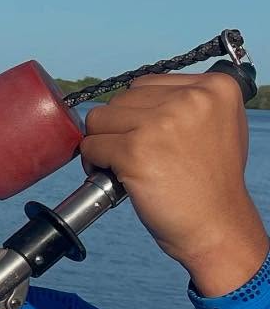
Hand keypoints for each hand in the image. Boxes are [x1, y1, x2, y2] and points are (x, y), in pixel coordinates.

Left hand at [79, 70, 266, 296]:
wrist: (216, 224)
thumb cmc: (212, 181)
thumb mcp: (217, 125)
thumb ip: (186, 104)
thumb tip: (136, 97)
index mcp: (215, 87)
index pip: (145, 85)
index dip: (134, 113)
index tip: (143, 136)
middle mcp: (190, 98)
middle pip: (120, 100)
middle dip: (116, 128)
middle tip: (127, 155)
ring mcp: (161, 123)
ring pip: (100, 119)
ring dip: (101, 143)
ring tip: (118, 165)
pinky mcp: (136, 150)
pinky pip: (91, 146)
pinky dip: (92, 163)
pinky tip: (109, 176)